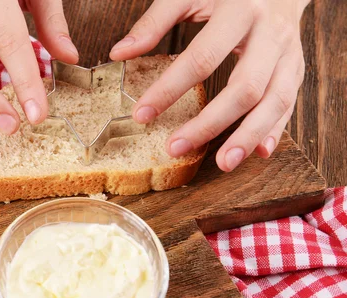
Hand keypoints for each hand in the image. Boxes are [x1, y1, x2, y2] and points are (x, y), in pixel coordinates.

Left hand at [110, 0, 309, 171]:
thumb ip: (155, 22)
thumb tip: (119, 53)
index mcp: (240, 11)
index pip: (201, 58)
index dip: (170, 90)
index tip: (142, 115)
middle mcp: (270, 34)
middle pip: (244, 88)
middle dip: (209, 124)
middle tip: (176, 148)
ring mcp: (289, 54)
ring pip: (275, 101)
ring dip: (248, 136)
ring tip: (224, 164)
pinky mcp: (296, 68)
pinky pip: (289, 103)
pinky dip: (275, 130)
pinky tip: (258, 152)